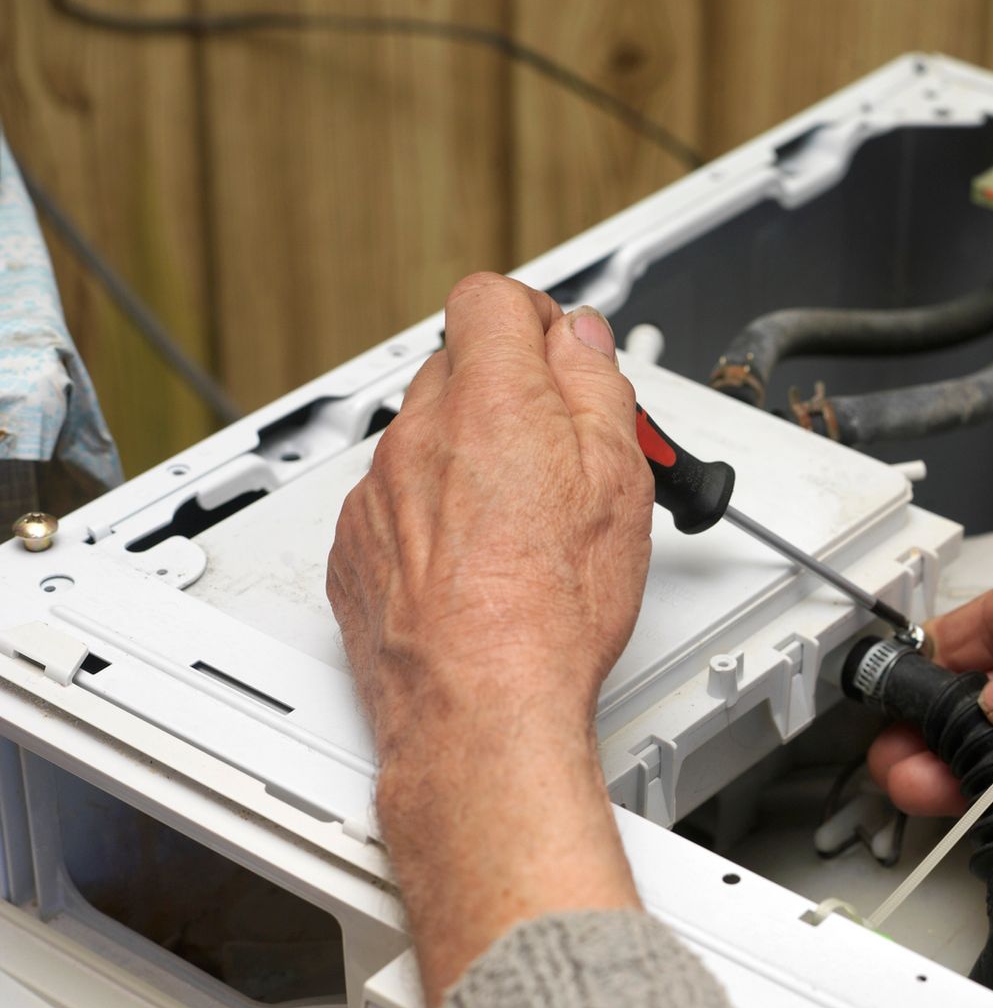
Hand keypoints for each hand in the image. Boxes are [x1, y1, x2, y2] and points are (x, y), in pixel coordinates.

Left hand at [328, 273, 649, 1005]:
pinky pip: (395, 504)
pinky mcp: (358, 548)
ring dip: (470, 461)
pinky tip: (480, 567)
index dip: (536, 322)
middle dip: (509, 397)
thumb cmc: (552, 612)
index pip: (492, 300)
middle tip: (561, 451)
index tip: (563, 359)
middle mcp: (420, 435)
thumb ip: (597, 389)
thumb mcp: (618, 481)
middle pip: (458, 369)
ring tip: (524, 526)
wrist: (482, 708)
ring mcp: (379, 493)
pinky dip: (433, 519)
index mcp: (491, 401)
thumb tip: (581, 344)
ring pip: (426, 441)